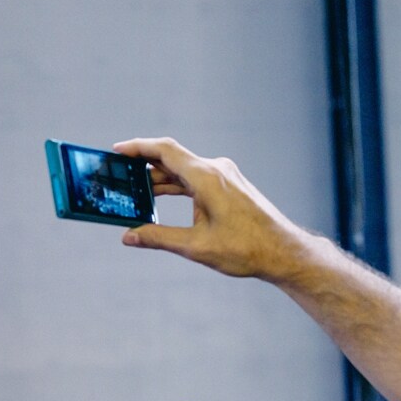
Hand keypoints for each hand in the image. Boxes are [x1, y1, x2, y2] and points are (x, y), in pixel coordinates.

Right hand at [114, 137, 289, 282]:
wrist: (284, 252)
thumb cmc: (246, 249)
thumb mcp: (196, 247)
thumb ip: (159, 238)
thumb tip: (129, 236)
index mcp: (207, 177)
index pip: (165, 151)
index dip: (138, 148)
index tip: (116, 151)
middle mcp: (216, 170)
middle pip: (172, 159)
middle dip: (143, 168)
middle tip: (119, 178)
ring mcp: (225, 176)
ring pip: (184, 171)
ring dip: (160, 180)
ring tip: (135, 193)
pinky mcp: (230, 185)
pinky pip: (197, 179)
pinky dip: (177, 186)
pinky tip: (162, 199)